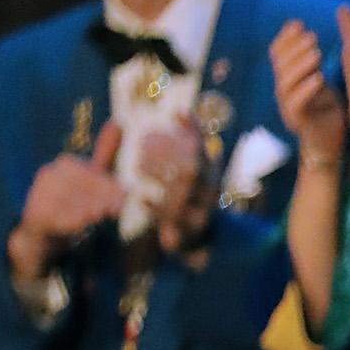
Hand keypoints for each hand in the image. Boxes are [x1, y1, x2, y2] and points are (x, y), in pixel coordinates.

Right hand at [12, 119, 126, 279]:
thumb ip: (106, 155)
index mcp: (66, 164)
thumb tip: (118, 122)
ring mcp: (39, 194)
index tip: (127, 195)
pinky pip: (58, 218)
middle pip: (84, 187)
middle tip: (118, 209)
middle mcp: (50, 174)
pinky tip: (84, 225)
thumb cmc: (73, 202)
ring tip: (102, 216)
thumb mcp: (92, 178)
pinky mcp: (35, 214)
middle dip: (103, 198)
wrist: (43, 233)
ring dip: (90, 210)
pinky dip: (73, 222)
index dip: (111, 186)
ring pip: (72, 201)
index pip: (93, 173)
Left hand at [132, 124, 212, 257]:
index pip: (204, 147)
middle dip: (168, 152)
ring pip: (183, 190)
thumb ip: (188, 143)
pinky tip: (141, 200)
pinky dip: (156, 208)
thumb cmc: (188, 194)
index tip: (176, 113)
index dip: (193, 129)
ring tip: (139, 166)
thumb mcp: (192, 168)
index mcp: (210, 171)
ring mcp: (202, 209)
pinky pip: (173, 218)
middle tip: (143, 143)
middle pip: (192, 167)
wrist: (198, 237)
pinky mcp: (190, 230)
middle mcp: (210, 188)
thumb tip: (181, 112)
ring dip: (161, 175)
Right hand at [272, 19, 346, 171]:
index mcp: (289, 78)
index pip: (278, 53)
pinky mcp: (297, 122)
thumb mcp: (322, 78)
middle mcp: (284, 90)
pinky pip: (296, 104)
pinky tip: (319, 78)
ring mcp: (288, 107)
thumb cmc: (329, 109)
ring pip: (286, 82)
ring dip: (301, 65)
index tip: (298, 23)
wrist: (331, 143)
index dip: (286, 38)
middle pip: (280, 64)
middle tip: (312, 36)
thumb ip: (315, 59)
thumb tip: (314, 31)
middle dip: (295, 47)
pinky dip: (307, 89)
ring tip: (317, 52)